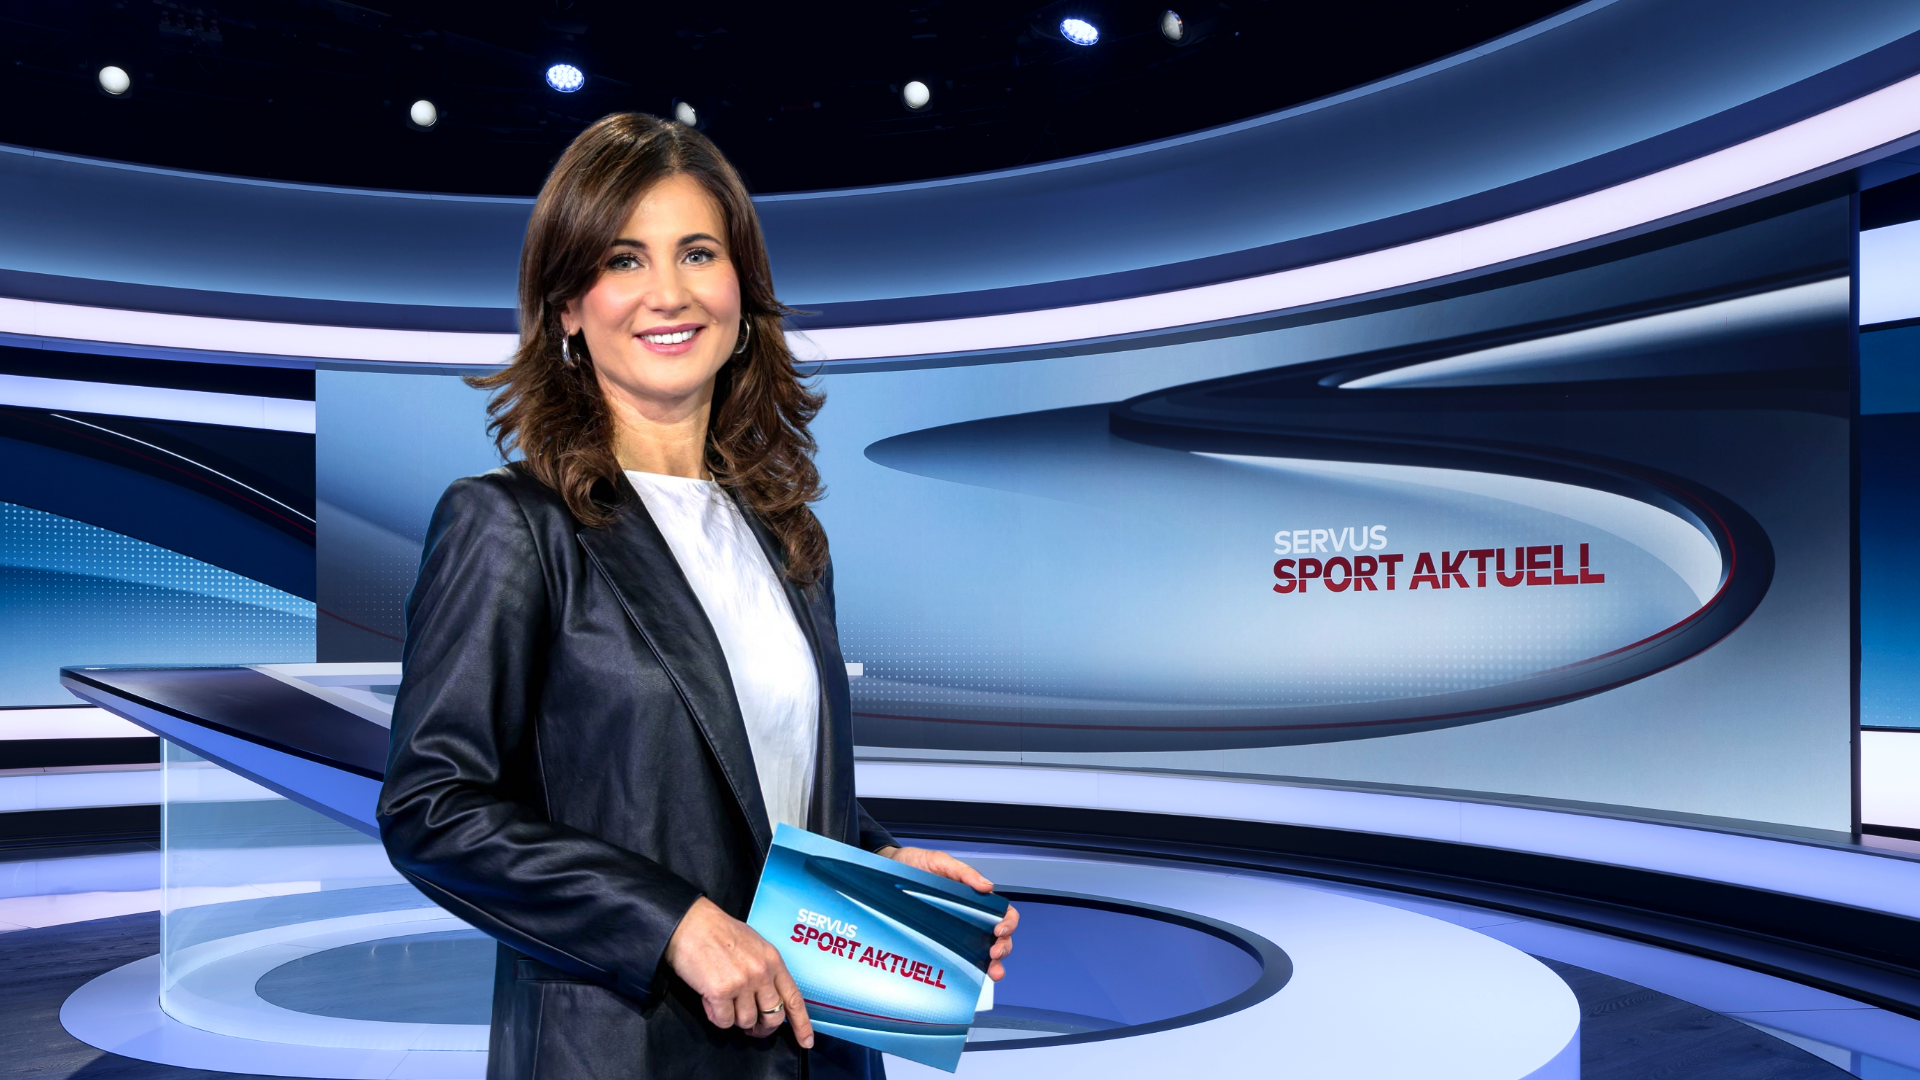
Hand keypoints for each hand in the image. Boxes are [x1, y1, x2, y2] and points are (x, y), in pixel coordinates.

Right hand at [664, 896, 813, 1046]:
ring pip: (747, 1022)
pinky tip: (710, 1000)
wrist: (690, 924)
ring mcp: (742, 983)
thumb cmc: (718, 932)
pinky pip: (724, 1022)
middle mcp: (762, 973)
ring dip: (734, 1018)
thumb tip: (767, 995)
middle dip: (763, 1029)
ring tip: (722, 1000)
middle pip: (773, 1017)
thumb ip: (764, 969)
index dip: (801, 1024)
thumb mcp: (754, 944)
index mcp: (773, 961)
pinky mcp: (720, 992)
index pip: (794, 999)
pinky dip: (716, 1016)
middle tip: (752, 1029)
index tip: (806, 1042)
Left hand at [877, 846, 1019, 981]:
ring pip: (983, 952)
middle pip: (999, 936)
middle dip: (1004, 947)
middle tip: (994, 953)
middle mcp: (969, 917)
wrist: (887, 872)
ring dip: (993, 964)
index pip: (1001, 912)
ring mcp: (955, 932)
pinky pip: (958, 959)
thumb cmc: (913, 865)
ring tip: (992, 972)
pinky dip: (970, 972)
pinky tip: (973, 979)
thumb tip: (987, 886)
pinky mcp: (939, 942)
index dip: (1008, 922)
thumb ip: (963, 872)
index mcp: (974, 898)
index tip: (999, 930)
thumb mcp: (938, 861)